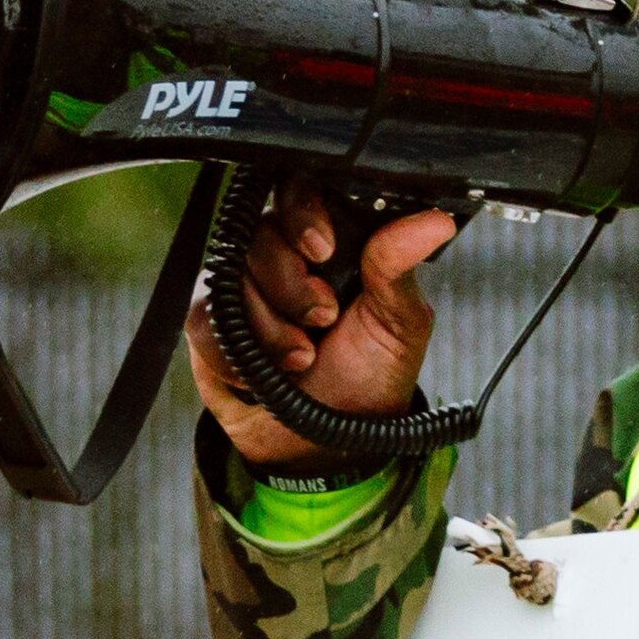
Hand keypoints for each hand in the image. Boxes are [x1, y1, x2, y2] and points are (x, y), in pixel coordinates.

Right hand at [186, 174, 458, 475]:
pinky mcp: (209, 321)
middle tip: (323, 319)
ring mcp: (242, 286)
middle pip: (261, 232)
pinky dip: (235, 353)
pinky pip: (204, 317)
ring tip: (302, 360)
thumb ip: (400, 268)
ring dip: (269, 327)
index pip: (302, 191)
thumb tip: (434, 221)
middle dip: (290, 284)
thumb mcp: (397, 325)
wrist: (325, 446)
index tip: (323, 251)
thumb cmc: (367, 379)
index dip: (303, 213)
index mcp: (331, 240)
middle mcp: (282, 255)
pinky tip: (262, 376)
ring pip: (232, 275)